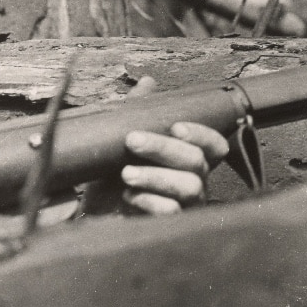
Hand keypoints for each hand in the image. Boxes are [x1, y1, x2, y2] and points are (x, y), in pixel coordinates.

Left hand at [82, 76, 229, 215]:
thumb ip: (136, 113)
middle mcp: (194, 181)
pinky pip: (172, 211)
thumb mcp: (120, 143)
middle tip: (132, 140)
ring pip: (189, 185)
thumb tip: (148, 81)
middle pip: (196, 160)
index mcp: (188, 160)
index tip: (176, 126)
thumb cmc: (112, 178)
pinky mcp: (170, 226)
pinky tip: (129, 196)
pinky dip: (150, 201)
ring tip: (126, 173)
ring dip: (156, 176)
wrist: (92, 213)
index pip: (214, 145)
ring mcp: (186, 205)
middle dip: (164, 147)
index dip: (201, 134)